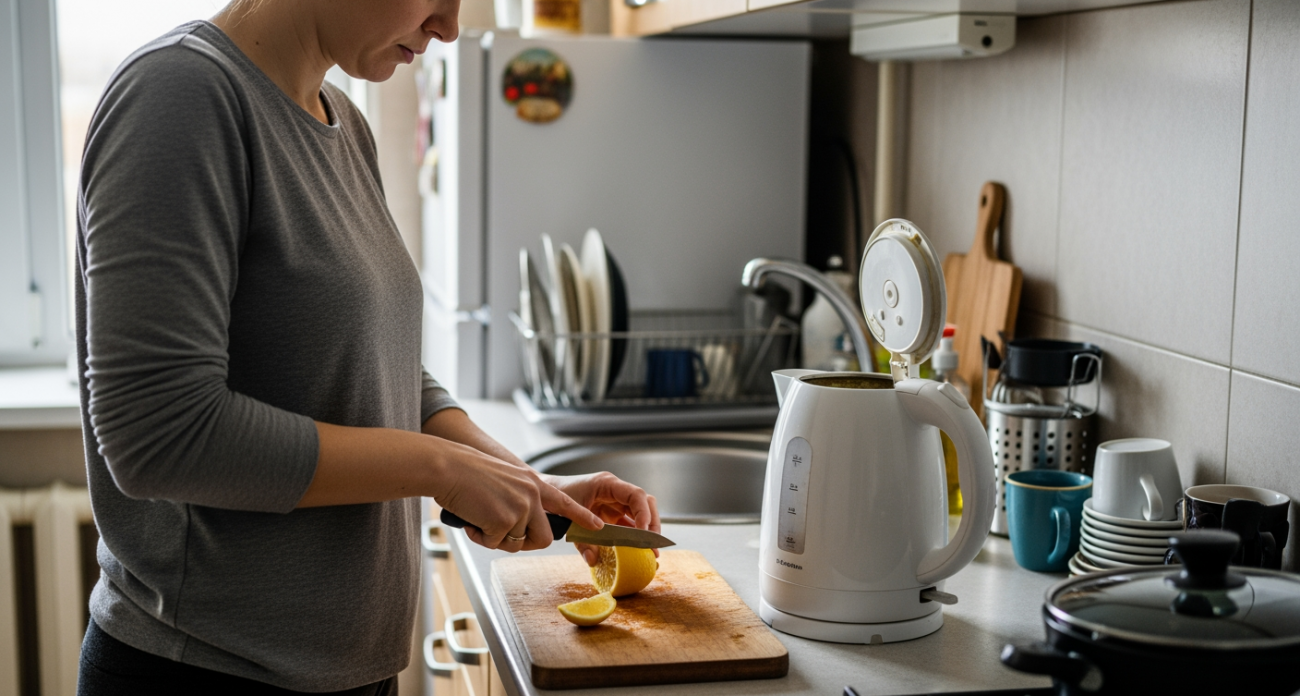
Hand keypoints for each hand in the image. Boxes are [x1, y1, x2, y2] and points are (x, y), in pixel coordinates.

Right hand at [432, 439, 602, 552]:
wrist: (448, 467)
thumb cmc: (466, 473)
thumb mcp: (503, 480)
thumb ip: (517, 498)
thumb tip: (515, 526)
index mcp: (532, 482)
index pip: (563, 502)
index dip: (581, 516)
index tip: (597, 525)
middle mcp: (531, 495)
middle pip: (543, 538)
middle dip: (523, 543)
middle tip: (500, 536)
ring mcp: (520, 508)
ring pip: (516, 544)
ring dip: (495, 539)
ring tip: (478, 519)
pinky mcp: (504, 521)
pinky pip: (495, 544)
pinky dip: (480, 537)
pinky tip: (471, 519)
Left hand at [543, 471, 660, 565]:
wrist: (545, 494)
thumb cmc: (556, 497)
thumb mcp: (568, 518)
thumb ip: (582, 540)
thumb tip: (594, 560)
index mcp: (607, 484)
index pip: (636, 495)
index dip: (644, 513)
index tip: (643, 532)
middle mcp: (615, 491)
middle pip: (645, 503)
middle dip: (652, 524)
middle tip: (652, 546)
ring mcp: (615, 502)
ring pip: (640, 513)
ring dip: (646, 531)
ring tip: (649, 551)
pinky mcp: (612, 513)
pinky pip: (629, 523)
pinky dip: (634, 536)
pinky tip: (637, 551)